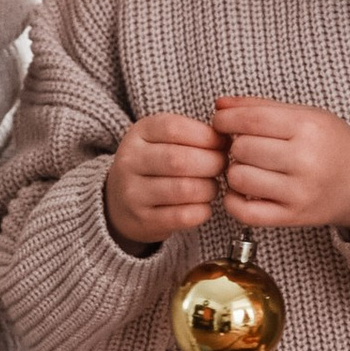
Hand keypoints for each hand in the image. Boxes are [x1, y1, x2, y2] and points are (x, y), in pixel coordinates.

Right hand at [105, 111, 224, 250]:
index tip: (222, 143)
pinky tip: (203, 205)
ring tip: (211, 186)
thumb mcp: (163, 139)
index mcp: (138, 134)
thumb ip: (192, 133)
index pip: (174, 129)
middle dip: (212, 163)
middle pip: (180, 160)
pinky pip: (184, 216)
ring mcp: (133, 193)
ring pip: (185, 189)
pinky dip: (203, 211)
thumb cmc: (154, 165)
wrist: (120, 203)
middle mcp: (130, 162)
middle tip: (222, 166)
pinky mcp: (144, 221)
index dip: (206, 136)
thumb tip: (229, 137)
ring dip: (209, 188)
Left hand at [215, 95, 349, 235]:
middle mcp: (305, 160)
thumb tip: (220, 105)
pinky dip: (233, 201)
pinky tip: (243, 191)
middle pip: (241, 149)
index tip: (222, 121)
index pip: (251, 119)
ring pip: (239, 178)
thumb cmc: (331, 145)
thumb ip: (261, 107)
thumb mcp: (305, 115)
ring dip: (235, 171)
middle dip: (234, 145)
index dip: (226, 119)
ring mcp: (299, 192)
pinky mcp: (293, 216)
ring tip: (248, 167)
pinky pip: (245, 212)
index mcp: (308, 128)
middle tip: (245, 146)